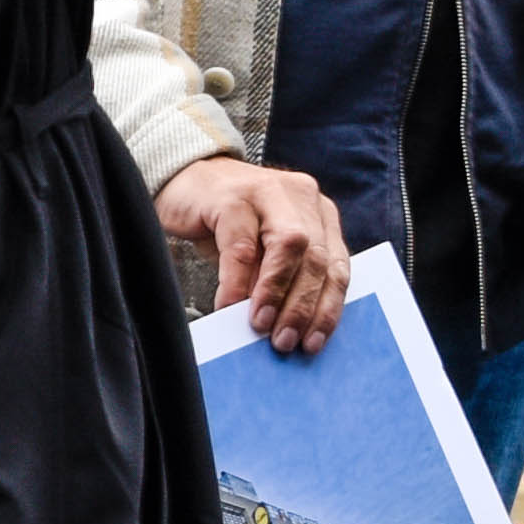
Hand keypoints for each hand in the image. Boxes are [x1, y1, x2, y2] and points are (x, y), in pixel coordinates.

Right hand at [157, 158, 351, 350]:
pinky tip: (227, 306)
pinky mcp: (232, 197)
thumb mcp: (265, 252)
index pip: (337, 265)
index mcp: (318, 213)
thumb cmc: (229, 223)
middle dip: (303, 306)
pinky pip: (240, 246)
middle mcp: (301, 198)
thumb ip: (283, 281)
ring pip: (290, 246)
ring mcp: (268, 192)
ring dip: (276, 293)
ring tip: (261, 325)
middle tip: (285, 341)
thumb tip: (288, 330)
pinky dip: (235, 282)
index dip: (329, 307)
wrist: (186, 182)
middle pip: (317, 258)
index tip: (315, 342)